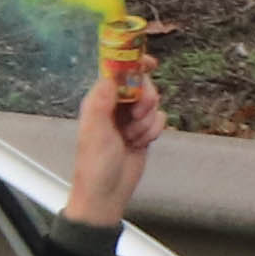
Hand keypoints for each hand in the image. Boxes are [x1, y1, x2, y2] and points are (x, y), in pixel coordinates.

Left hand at [63, 65, 167, 228]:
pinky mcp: (143, 130)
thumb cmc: (95, 165)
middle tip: (137, 115)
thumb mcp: (95, 132)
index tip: (149, 62)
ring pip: (153, 102)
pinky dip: (154, 130)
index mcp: (98, 101)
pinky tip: (141, 143)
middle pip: (141, 84)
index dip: (133, 64)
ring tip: (132, 136)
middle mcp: (114, 106)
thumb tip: (108, 77)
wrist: (108, 193)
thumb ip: (101, 103)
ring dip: (147, 120)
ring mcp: (130, 118)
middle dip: (145, 98)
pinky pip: (159, 119)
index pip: (117, 72)